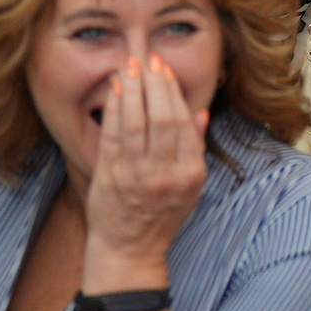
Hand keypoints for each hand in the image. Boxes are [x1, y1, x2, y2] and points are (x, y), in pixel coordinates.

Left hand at [80, 55, 208, 277]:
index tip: (165, 70)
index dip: (174, 93)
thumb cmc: (161, 216)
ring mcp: (136, 176)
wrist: (130, 251)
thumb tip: (200, 113)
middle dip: (155, 84)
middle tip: (149, 59)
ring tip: (130, 66)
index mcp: (190, 173)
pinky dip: (114, 109)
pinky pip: (113, 136)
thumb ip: (196, 148)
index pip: (184, 123)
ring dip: (132, 90)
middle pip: (163, 118)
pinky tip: (114, 90)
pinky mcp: (110, 177)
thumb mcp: (191, 186)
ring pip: (136, 123)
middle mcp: (165, 173)